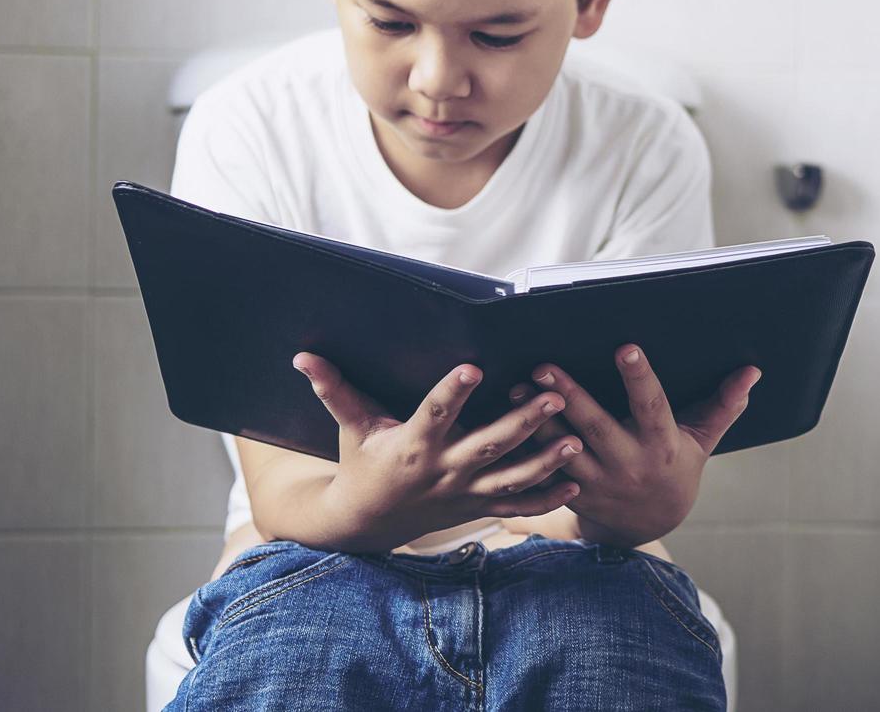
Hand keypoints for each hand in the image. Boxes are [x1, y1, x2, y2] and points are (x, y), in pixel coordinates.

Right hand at [293, 351, 585, 552]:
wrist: (366, 524)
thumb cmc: (362, 464)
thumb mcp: (351, 427)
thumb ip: (334, 390)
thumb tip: (303, 355)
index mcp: (412, 446)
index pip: (434, 414)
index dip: (452, 392)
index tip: (472, 368)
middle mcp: (443, 470)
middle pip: (489, 445)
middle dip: (524, 422)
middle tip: (554, 396)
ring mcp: (464, 493)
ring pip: (511, 479)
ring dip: (545, 462)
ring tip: (575, 441)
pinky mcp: (477, 506)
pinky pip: (517, 507)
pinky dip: (546, 499)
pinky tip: (576, 485)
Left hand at [508, 344, 761, 547]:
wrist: (646, 528)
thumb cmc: (676, 470)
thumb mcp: (701, 441)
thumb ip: (722, 406)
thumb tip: (752, 371)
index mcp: (661, 445)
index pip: (652, 406)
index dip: (640, 377)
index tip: (625, 347)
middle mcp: (628, 464)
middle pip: (595, 427)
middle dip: (570, 396)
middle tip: (544, 367)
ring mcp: (597, 482)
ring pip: (562, 450)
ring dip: (537, 421)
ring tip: (515, 390)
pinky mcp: (571, 493)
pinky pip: (545, 470)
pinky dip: (525, 448)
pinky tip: (505, 423)